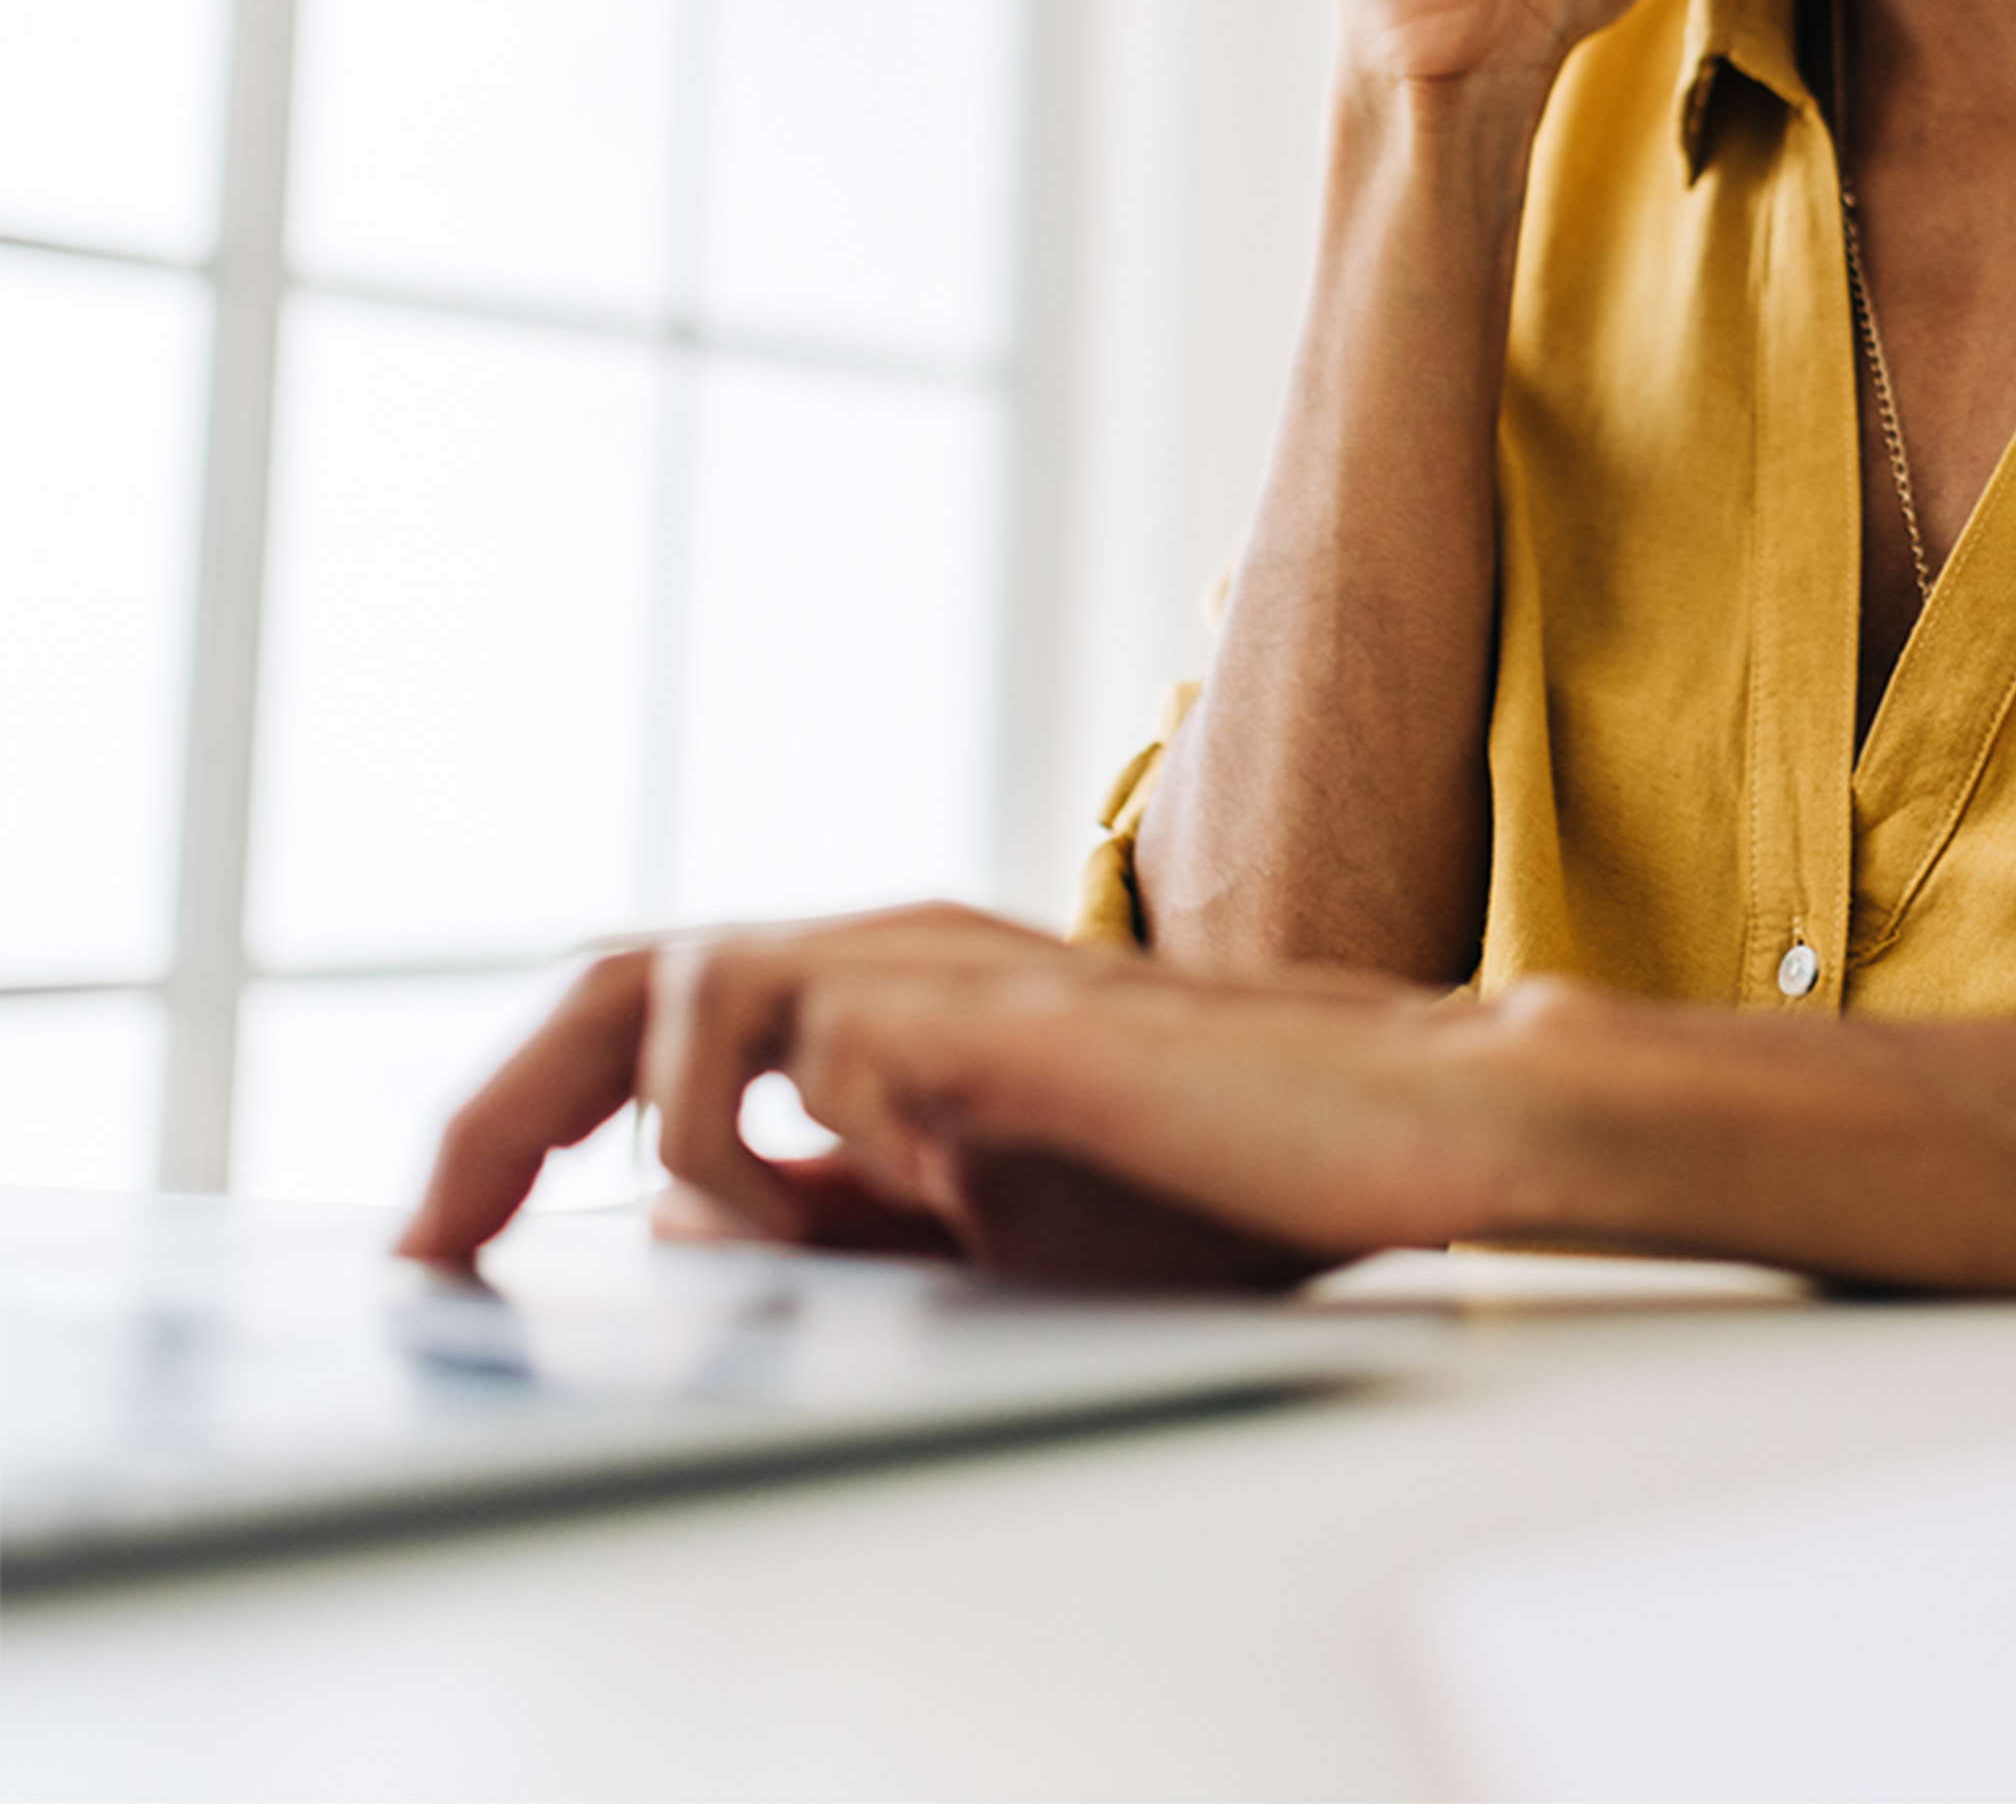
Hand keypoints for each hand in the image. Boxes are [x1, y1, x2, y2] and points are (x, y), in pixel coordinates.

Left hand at [398, 905, 1503, 1284]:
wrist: (1400, 1130)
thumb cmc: (1225, 1175)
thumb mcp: (985, 1221)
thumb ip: (845, 1204)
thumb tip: (689, 1225)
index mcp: (881, 994)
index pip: (634, 1012)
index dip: (505, 1120)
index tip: (438, 1242)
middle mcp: (898, 954)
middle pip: (616, 972)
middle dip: (495, 1109)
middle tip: (435, 1240)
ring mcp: (957, 972)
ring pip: (699, 974)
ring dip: (679, 1122)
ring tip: (762, 1234)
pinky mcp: (1015, 1018)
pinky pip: (832, 1046)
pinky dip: (818, 1141)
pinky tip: (900, 1200)